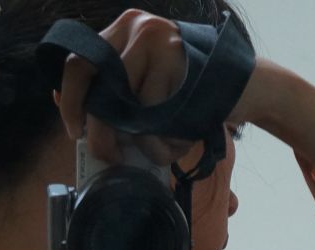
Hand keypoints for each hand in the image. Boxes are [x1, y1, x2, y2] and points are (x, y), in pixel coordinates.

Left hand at [53, 8, 201, 167]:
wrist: (243, 84)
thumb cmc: (187, 94)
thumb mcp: (147, 87)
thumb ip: (115, 95)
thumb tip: (75, 117)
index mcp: (122, 31)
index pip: (79, 63)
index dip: (70, 101)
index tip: (75, 131)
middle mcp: (136, 29)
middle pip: (98, 89)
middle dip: (100, 134)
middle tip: (111, 156)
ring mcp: (156, 40)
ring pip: (126, 110)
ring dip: (140, 142)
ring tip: (159, 147)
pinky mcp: (175, 60)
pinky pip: (153, 119)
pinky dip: (161, 144)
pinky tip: (178, 141)